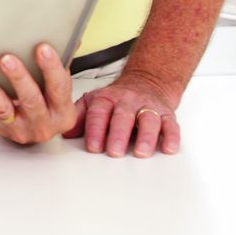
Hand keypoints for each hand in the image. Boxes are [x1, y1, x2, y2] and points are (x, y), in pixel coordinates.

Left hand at [0, 44, 76, 144]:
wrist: (44, 133)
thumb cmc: (51, 104)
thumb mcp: (61, 88)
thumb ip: (63, 62)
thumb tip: (71, 35)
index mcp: (61, 109)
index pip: (59, 86)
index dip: (51, 67)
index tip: (41, 47)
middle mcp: (42, 122)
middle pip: (30, 99)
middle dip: (18, 78)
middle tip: (5, 58)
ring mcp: (18, 128)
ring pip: (3, 110)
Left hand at [64, 71, 180, 157]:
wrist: (145, 82)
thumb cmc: (115, 99)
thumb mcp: (93, 102)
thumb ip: (79, 117)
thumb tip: (64, 132)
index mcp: (106, 98)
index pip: (98, 112)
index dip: (94, 129)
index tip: (92, 146)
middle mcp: (127, 101)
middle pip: (122, 116)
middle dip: (118, 135)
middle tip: (114, 151)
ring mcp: (147, 107)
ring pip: (148, 119)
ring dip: (145, 136)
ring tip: (141, 152)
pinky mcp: (166, 114)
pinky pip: (171, 124)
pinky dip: (171, 136)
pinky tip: (168, 147)